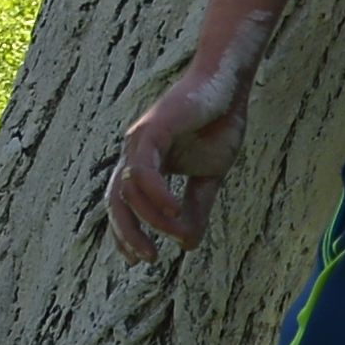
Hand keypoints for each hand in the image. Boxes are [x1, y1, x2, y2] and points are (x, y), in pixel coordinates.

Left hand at [107, 49, 255, 260]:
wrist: (228, 85)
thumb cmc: (217, 124)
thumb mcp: (209, 177)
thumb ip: (195, 209)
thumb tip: (186, 246)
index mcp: (145, 165)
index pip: (121, 205)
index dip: (124, 234)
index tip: (140, 259)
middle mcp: (135, 154)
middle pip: (115, 201)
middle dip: (127, 234)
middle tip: (149, 258)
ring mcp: (140, 140)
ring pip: (128, 189)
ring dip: (152, 218)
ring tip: (178, 232)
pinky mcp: (152, 128)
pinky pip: (144, 168)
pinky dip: (156, 193)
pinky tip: (175, 209)